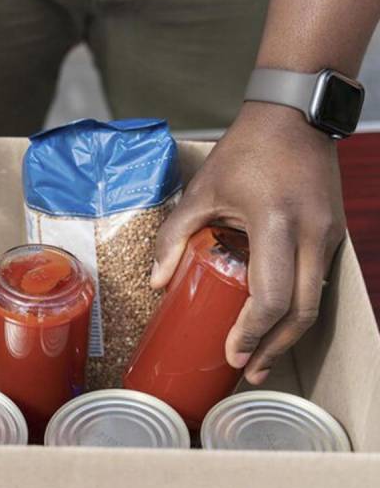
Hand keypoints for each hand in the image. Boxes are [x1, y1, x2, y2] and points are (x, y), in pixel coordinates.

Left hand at [151, 102, 345, 384]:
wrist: (292, 116)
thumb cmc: (244, 151)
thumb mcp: (201, 192)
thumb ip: (174, 237)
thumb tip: (155, 283)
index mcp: (275, 224)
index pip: (271, 297)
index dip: (252, 333)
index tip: (233, 355)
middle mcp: (311, 235)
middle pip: (302, 312)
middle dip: (275, 348)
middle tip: (250, 372)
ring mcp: (328, 235)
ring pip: (315, 302)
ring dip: (289, 334)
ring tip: (263, 358)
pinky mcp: (332, 234)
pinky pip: (316, 282)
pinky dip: (297, 309)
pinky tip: (276, 322)